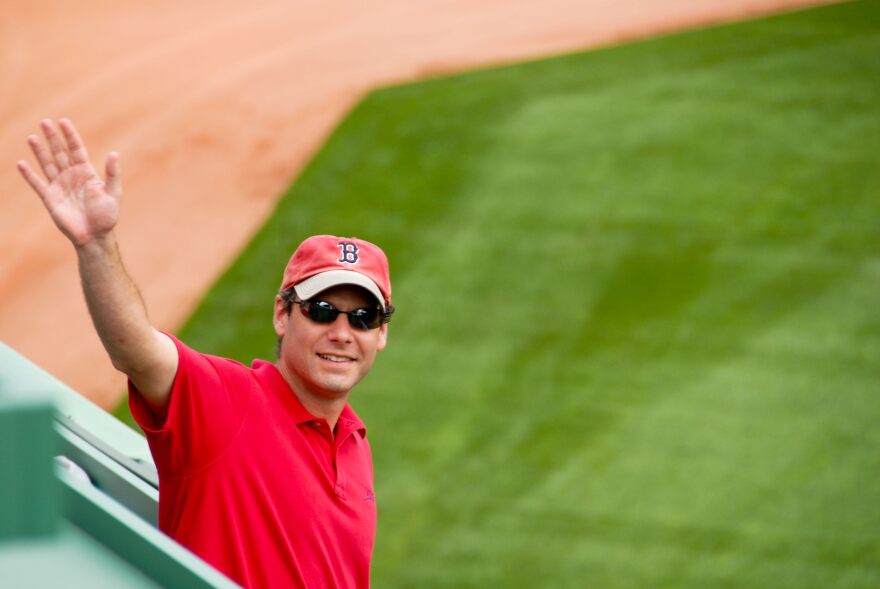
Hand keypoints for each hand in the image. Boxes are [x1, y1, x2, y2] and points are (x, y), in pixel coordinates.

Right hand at [17, 119, 121, 246]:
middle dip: (52, 138)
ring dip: (39, 151)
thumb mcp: (113, 193)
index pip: (77, 149)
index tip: (63, 121)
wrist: (95, 236)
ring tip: (32, 137)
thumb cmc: (107, 216)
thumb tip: (114, 153)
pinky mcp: (50, 198)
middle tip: (44, 122)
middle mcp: (71, 176)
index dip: (70, 136)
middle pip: (60, 153)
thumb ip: (112, 174)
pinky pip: (37, 184)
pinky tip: (21, 164)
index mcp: (86, 173)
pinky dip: (29, 174)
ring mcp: (59, 186)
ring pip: (47, 164)